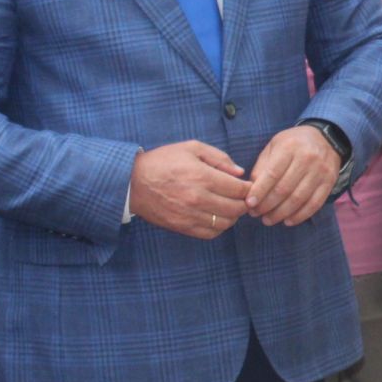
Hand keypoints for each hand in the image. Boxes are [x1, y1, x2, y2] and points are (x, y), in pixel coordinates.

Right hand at [128, 141, 250, 238]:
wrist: (131, 182)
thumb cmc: (162, 161)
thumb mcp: (191, 148)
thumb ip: (219, 158)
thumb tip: (239, 172)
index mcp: (202, 177)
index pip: (240, 189)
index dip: (249, 188)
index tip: (248, 186)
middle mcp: (198, 198)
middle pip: (236, 208)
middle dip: (244, 203)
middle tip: (243, 198)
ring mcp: (190, 215)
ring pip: (226, 223)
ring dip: (233, 216)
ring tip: (230, 207)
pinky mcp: (182, 227)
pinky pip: (210, 234)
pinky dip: (219, 227)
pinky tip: (217, 217)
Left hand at [245, 125, 341, 226]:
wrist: (326, 138)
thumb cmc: (293, 144)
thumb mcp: (274, 146)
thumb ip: (262, 166)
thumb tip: (252, 190)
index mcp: (289, 147)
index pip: (272, 174)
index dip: (259, 191)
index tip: (249, 204)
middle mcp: (307, 158)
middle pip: (284, 189)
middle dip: (267, 205)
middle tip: (256, 214)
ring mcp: (320, 171)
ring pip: (299, 199)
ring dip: (281, 213)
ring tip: (268, 220)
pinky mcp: (329, 182)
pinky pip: (315, 204)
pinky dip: (300, 216)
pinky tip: (288, 221)